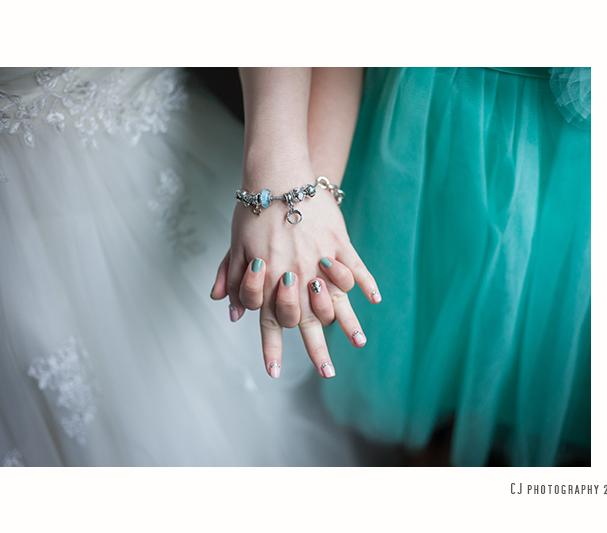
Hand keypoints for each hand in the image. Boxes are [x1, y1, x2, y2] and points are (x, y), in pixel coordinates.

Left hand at [211, 163, 380, 378]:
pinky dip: (366, 283)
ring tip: (359, 344)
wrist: (276, 175)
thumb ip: (233, 279)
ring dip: (348, 325)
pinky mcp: (338, 242)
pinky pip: (356, 267)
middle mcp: (295, 275)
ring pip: (337, 300)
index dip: (271, 349)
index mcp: (268, 278)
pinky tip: (375, 299)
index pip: (269, 322)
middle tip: (327, 372)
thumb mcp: (236, 245)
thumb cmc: (252, 209)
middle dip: (315, 350)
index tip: (274, 373)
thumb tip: (230, 310)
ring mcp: (320, 260)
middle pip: (307, 320)